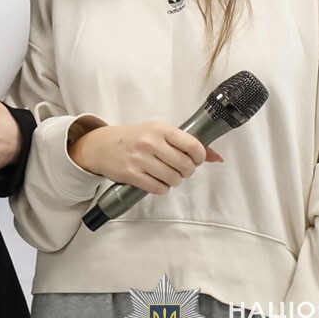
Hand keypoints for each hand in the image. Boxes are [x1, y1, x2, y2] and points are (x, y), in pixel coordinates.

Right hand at [68, 121, 221, 193]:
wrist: (100, 145)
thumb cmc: (133, 138)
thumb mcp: (158, 133)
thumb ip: (186, 143)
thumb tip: (217, 157)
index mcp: (160, 129)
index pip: (192, 145)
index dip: (199, 157)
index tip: (195, 159)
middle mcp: (150, 142)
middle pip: (185, 166)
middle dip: (186, 171)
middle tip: (180, 169)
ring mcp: (140, 159)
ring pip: (174, 179)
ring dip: (174, 181)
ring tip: (166, 174)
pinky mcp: (132, 175)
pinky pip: (159, 188)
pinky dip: (162, 188)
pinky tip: (156, 180)